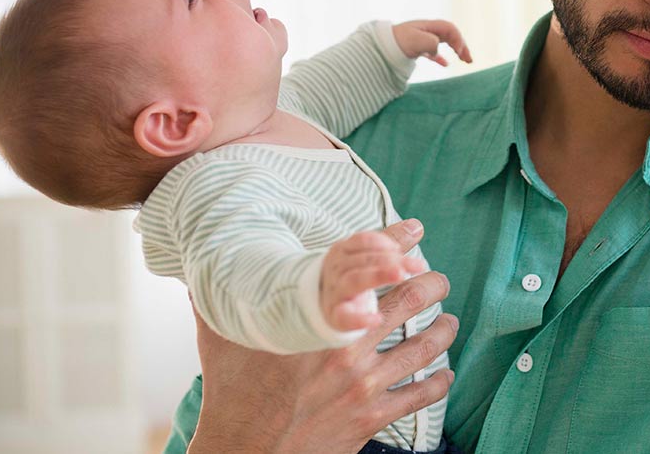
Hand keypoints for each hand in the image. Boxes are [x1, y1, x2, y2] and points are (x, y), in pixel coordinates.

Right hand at [187, 219, 457, 453]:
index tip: (413, 232)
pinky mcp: (371, 418)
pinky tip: (444, 373)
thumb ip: (218, 300)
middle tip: (437, 280)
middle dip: (431, 284)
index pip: (366, 268)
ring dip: (443, 330)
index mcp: (316, 321)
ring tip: (448, 321)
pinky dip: (439, 382)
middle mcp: (346, 348)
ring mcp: (363, 385)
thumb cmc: (232, 395)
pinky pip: (419, 395)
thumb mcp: (222, 339)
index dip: (396, 243)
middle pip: (409, 301)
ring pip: (424, 347)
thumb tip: (200, 271)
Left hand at [392, 19, 473, 66]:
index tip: (460, 53)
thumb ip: (432, 43)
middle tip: (469, 59)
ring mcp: (421, 39)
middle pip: (450, 35)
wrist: (379, 47)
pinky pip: (433, 52)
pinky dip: (441, 58)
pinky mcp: (416, 49)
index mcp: (428, 26)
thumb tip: (437, 51)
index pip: (450, 29)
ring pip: (444, 43)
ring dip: (456, 50)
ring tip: (465, 60)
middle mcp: (426, 31)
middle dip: (462, 46)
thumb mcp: (417, 41)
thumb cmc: (397, 42)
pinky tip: (446, 65)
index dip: (458, 39)